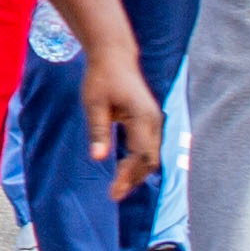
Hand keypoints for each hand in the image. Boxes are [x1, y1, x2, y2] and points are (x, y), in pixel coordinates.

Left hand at [78, 37, 161, 192]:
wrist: (114, 56)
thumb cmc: (102, 77)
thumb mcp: (94, 104)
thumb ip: (98, 131)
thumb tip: (98, 158)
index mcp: (142, 117)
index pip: (140, 156)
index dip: (128, 176)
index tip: (113, 192)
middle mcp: (154, 121)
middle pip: (150, 160)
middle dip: (133, 179)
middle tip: (114, 194)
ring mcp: (155, 121)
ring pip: (152, 156)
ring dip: (137, 172)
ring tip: (118, 187)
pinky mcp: (151, 121)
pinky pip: (149, 147)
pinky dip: (139, 162)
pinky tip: (125, 170)